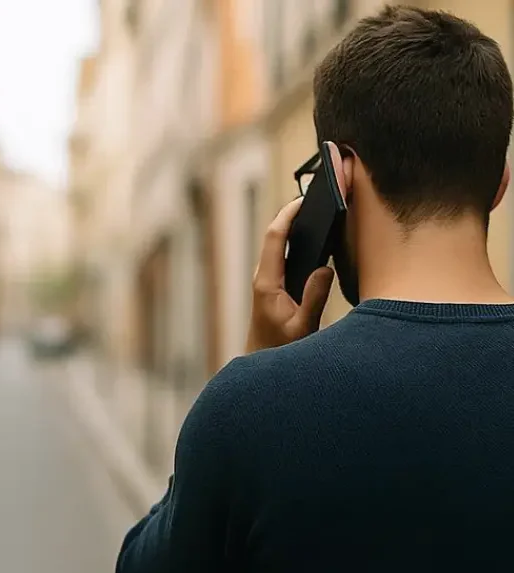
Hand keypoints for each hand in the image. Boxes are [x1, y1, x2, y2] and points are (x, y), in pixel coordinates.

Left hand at [246, 197, 334, 352]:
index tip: (304, 198)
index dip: (287, 214)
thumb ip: (314, 299)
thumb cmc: (280, 348)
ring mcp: (267, 280)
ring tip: (317, 209)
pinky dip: (296, 241)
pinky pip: (283, 255)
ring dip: (295, 226)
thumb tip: (325, 268)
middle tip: (317, 196)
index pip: (274, 237)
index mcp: (267, 282)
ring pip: (279, 244)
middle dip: (294, 214)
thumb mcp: (302, 327)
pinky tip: (314, 236)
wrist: (261, 361)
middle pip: (276, 235)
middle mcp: (263, 277)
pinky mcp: (273, 285)